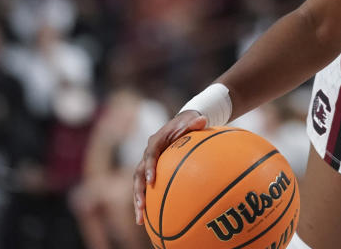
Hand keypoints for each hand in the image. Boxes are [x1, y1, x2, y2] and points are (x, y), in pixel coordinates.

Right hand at [133, 110, 206, 224]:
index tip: (151, 181)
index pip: (150, 154)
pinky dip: (147, 200)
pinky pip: (146, 187)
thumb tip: (203, 120)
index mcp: (156, 141)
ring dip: (138, 201)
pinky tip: (150, 218)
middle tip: (141, 207)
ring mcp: (148, 163)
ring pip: (139, 184)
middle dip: (138, 191)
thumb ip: (196, 122)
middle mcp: (149, 153)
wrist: (183, 122)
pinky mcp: (152, 170)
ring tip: (140, 220)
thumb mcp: (193, 120)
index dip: (149, 167)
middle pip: (138, 174)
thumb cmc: (189, 122)